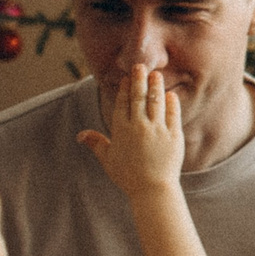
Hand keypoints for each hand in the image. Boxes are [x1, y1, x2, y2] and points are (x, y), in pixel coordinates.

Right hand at [76, 66, 182, 195]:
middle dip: (139, 80)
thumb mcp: (108, 159)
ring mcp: (157, 130)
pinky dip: (171, 103)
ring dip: (155, 86)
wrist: (152, 189)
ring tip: (156, 75)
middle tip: (140, 66)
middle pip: (138, 97)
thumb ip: (96, 143)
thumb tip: (81, 135)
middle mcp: (139, 127)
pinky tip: (170, 95)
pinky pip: (173, 114)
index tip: (126, 78)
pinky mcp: (174, 135)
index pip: (122, 104)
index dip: (124, 89)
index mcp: (122, 131)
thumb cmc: (129, 176)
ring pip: (156, 102)